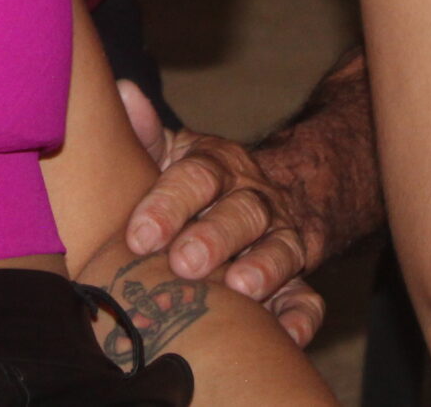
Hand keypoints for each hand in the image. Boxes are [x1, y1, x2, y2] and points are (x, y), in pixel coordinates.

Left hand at [118, 80, 326, 345]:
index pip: (196, 177)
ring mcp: (281, 238)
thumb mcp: (171, 154)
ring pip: (281, 249)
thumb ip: (146, 134)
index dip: (168, 205)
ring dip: (263, 269)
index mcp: (218, 166)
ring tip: (240, 290)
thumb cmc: (194, 183)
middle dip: (214, 238)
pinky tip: (285, 337)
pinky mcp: (298, 281)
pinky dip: (301, 318)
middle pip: (241, 212)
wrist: (257, 198)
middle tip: (185, 263)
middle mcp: (255, 199)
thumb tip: (121, 92)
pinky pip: (309, 299)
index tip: (139, 235)